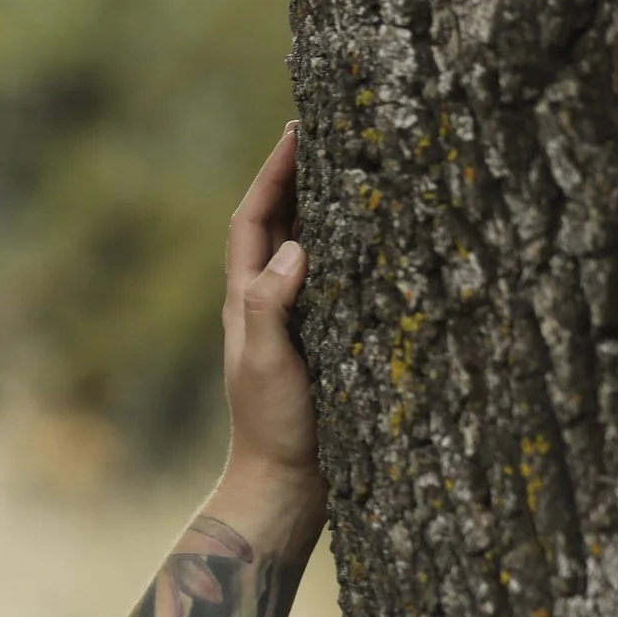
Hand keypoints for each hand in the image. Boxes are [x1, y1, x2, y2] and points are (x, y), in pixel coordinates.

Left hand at [222, 123, 318, 487]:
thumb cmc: (273, 427)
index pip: (252, 221)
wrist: (288, 485)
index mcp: (245, 301)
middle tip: (324, 131)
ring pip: (304, 247)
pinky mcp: (323, 341)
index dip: (271, 175)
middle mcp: (266, 303)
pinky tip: (372, 237)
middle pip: (277, 224)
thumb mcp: (266, 364)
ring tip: (349, 164)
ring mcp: (295, 321)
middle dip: (295, 177)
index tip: (295, 131)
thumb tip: (295, 250)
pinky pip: (332, 280)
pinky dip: (346, 249)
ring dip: (319, 206)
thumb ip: (272, 307)